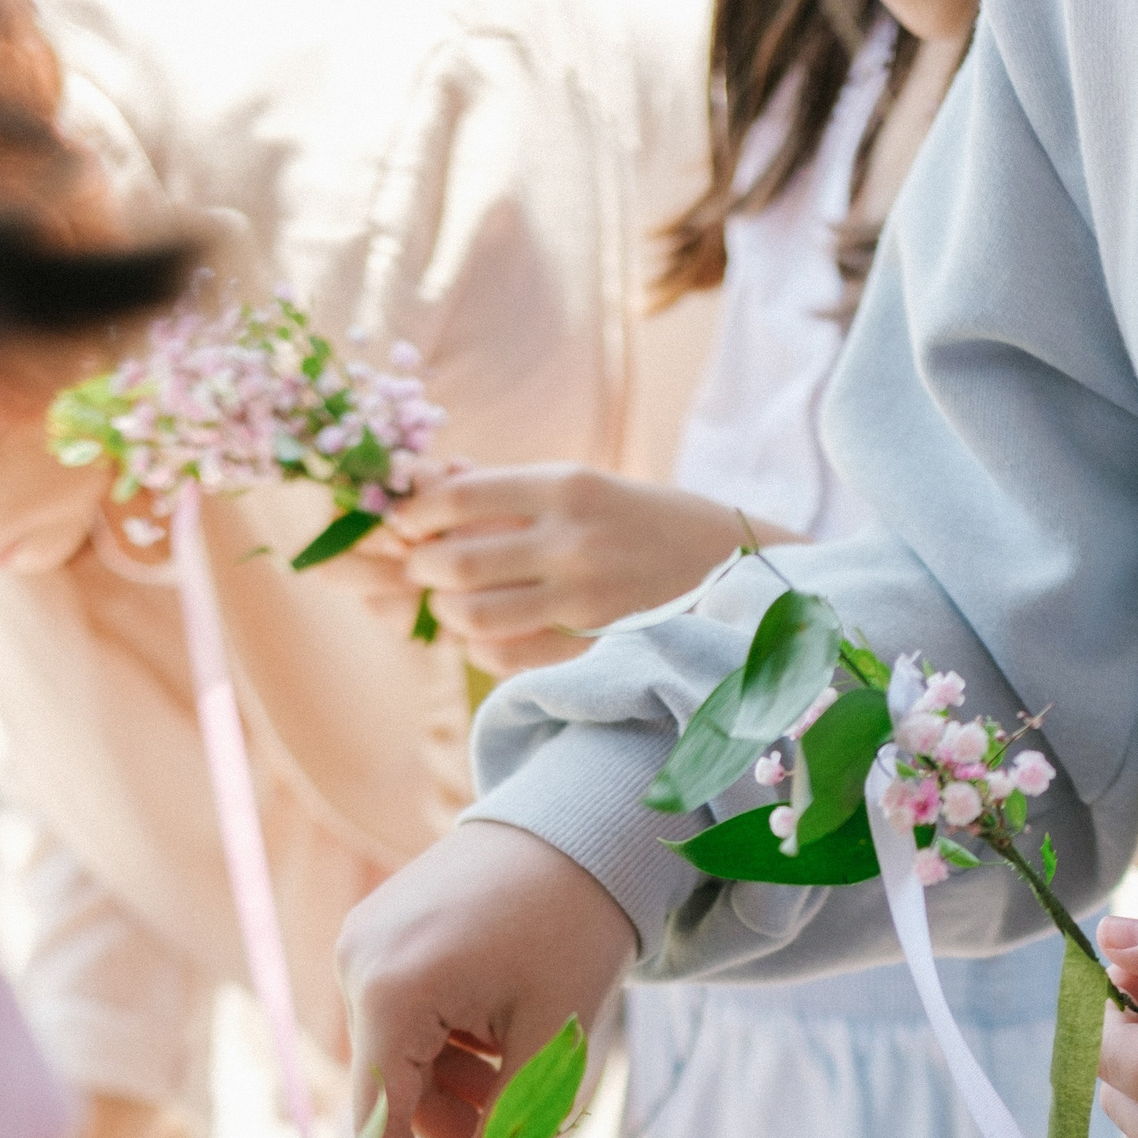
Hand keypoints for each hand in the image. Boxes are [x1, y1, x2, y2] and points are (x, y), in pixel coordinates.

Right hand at [336, 819, 635, 1137]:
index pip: (380, 1123)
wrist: (579, 823)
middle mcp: (357, 967)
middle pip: (393, 1092)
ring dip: (460, 1087)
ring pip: (403, 1058)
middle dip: (458, 1128)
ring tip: (527, 1072)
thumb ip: (511, 1128)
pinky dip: (453, 1043)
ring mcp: (363, 946)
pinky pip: (406, 1017)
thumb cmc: (575, 928)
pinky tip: (502, 1027)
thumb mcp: (551, 1043)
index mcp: (391, 993)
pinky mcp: (379, 933)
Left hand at [375, 465, 766, 677]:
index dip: (415, 514)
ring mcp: (584, 597)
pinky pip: (509, 655)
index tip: (403, 524)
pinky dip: (480, 649)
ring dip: (448, 614)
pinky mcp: (593, 643)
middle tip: (422, 569)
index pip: (460, 498)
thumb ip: (509, 491)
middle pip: (456, 563)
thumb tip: (430, 483)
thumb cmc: (645, 521)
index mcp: (565, 486)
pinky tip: (485, 636)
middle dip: (423, 569)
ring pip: (476, 616)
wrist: (733, 567)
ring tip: (452, 605)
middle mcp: (572, 540)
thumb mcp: (584, 487)